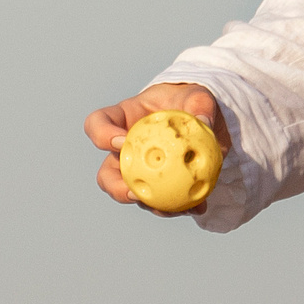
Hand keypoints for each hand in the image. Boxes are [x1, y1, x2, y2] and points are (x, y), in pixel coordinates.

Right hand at [86, 84, 227, 208]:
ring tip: (167, 207)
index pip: (98, 124)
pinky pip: (162, 202)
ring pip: (133, 195)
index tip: (121, 141)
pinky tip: (198, 207)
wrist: (205, 122)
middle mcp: (126, 150)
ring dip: (147, 204)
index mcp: (123, 120)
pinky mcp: (159, 187)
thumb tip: (204, 123)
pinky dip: (179, 207)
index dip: (102, 135)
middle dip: (115, 187)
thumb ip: (199, 105)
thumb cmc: (190, 101)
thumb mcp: (197, 95)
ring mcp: (140, 172)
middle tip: (134, 192)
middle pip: (106, 174)